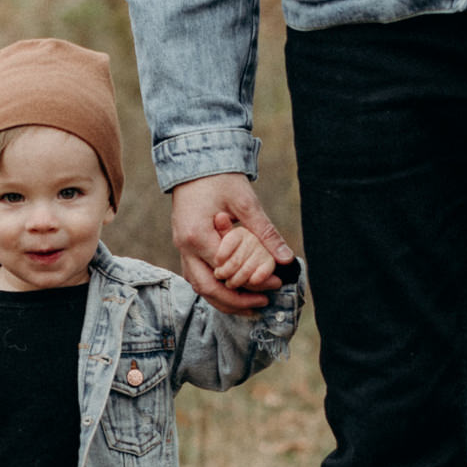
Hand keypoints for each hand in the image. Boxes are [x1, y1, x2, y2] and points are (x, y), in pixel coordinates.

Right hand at [171, 173, 292, 312]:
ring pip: (200, 286)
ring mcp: (181, 248)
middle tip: (262, 304)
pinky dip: (215, 287)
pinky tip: (234, 290)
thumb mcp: (246, 202)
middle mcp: (184, 246)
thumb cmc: (220, 178)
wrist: (195, 162)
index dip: (251, 281)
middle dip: (235, 301)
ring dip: (224, 299)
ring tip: (250, 304)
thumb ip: (264, 232)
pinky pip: (197, 275)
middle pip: (208, 288)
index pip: (226, 271)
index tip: (275, 282)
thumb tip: (285, 258)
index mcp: (197, 235)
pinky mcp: (184, 246)